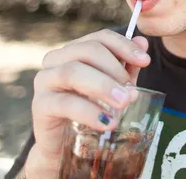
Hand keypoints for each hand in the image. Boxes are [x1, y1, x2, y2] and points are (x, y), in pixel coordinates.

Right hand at [25, 29, 149, 177]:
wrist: (64, 146)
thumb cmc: (89, 110)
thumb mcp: (113, 86)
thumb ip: (126, 65)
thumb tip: (143, 41)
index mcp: (73, 51)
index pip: (99, 38)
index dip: (123, 45)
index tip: (145, 60)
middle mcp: (56, 60)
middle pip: (87, 50)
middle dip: (115, 68)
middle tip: (133, 91)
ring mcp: (44, 81)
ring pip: (73, 72)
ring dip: (103, 86)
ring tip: (125, 102)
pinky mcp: (40, 106)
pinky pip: (65, 103)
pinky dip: (90, 112)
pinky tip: (108, 122)